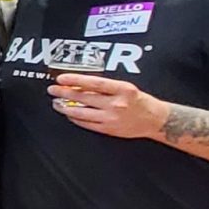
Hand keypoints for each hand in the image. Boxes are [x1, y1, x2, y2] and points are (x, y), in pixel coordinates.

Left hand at [49, 74, 167, 139]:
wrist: (156, 120)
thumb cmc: (140, 101)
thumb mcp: (126, 88)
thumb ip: (105, 86)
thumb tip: (81, 84)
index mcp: (122, 90)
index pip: (94, 83)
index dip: (75, 80)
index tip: (62, 78)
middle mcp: (116, 104)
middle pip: (84, 98)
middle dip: (64, 93)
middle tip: (53, 90)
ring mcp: (111, 118)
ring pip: (82, 113)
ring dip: (65, 107)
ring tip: (56, 103)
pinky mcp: (108, 129)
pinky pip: (86, 124)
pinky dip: (75, 118)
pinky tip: (69, 114)